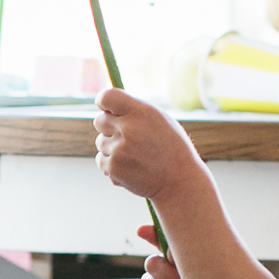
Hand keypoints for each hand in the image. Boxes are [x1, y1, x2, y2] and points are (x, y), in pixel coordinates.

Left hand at [93, 88, 200, 203]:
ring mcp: (119, 149)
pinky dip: (111, 164)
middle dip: (109, 127)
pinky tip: (130, 167)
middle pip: (99, 120)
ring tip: (134, 155)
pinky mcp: (113, 168)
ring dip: (112, 147)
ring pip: (100, 142)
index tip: (108, 109)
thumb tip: (106, 107)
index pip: (106, 97)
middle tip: (127, 136)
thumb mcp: (159, 120)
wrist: (179, 181)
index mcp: (140, 112)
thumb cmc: (170, 147)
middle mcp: (128, 128)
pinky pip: (100, 160)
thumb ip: (133, 111)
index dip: (103, 103)